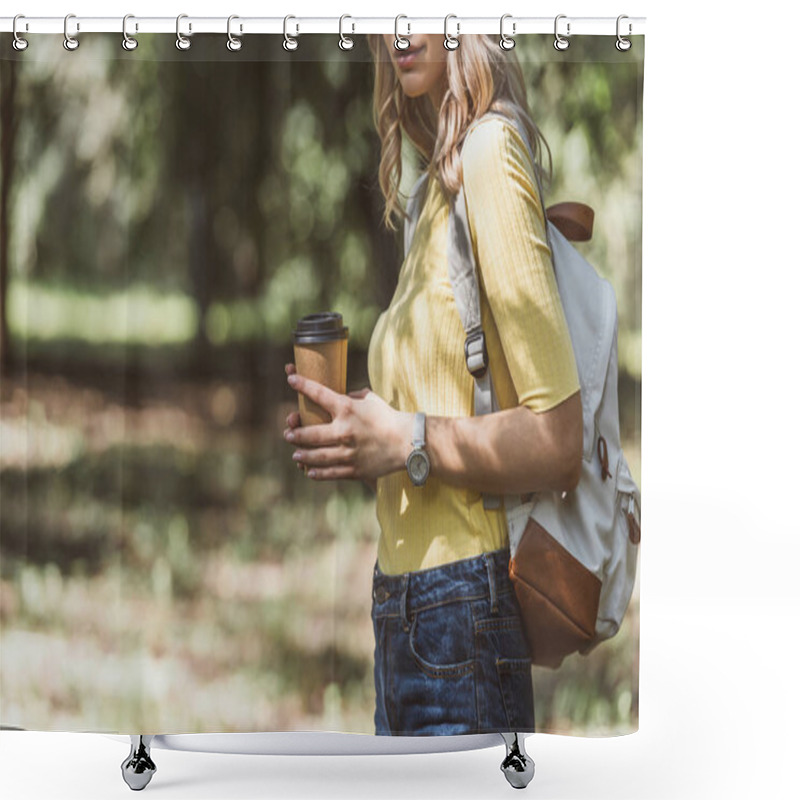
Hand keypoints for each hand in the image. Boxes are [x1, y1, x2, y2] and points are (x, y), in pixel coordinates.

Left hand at [283, 363, 412, 481]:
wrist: (409, 442)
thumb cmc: (390, 417)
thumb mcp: (371, 400)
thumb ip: (353, 397)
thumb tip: (342, 396)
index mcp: (347, 409)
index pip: (319, 394)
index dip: (302, 384)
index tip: (291, 378)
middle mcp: (344, 431)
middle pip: (309, 434)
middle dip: (295, 434)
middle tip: (288, 434)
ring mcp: (348, 453)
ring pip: (316, 456)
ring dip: (302, 455)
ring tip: (295, 454)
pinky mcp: (355, 469)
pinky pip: (330, 473)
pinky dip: (318, 473)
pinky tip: (310, 471)